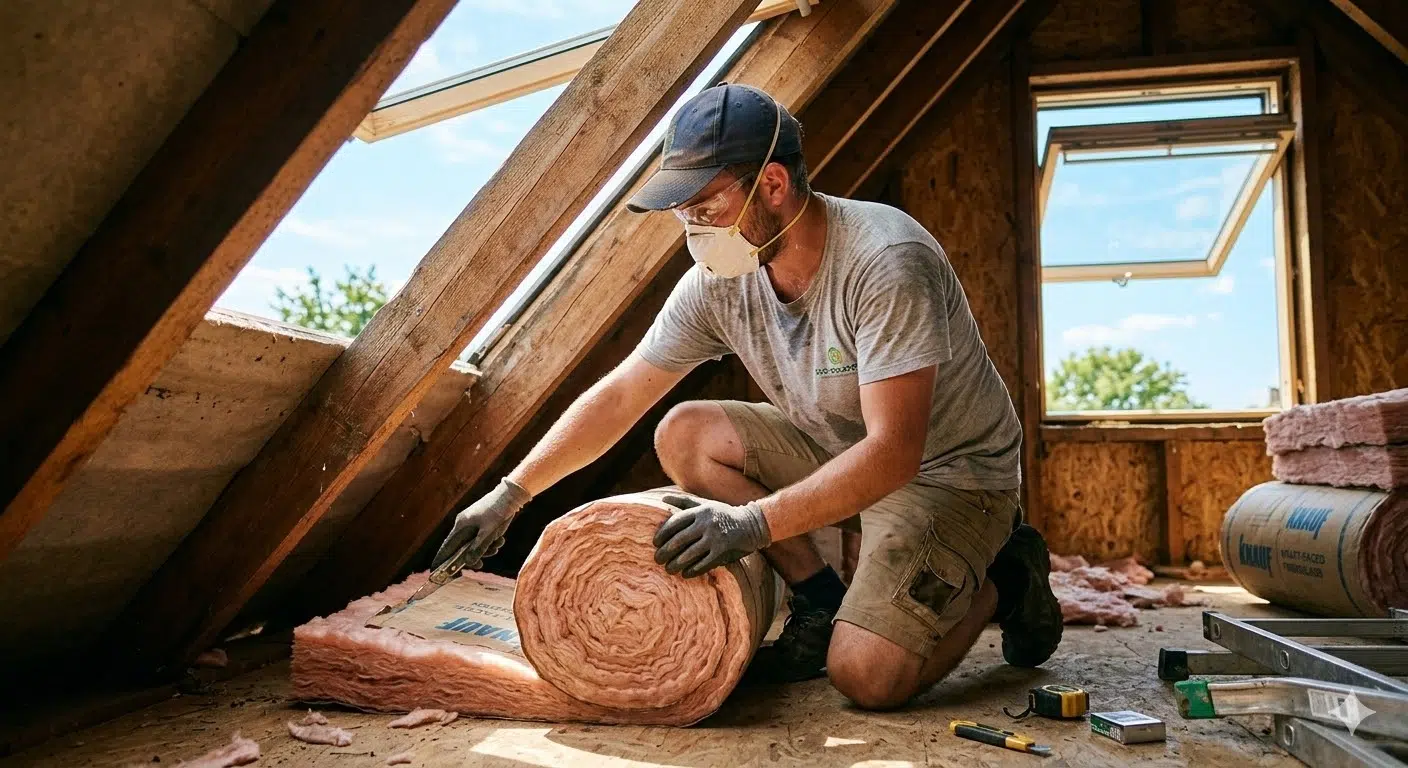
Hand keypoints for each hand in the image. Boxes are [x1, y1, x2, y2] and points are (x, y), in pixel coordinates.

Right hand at [432, 478, 531, 569]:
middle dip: (473, 557)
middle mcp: (464, 526)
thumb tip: (469, 562)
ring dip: (486, 549)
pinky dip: (490, 542)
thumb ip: (478, 548)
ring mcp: (473, 525)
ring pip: (474, 545)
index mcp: (460, 526)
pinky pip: (482, 539)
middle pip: (462, 549)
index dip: (441, 560)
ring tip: (497, 544)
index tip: (435, 572)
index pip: (446, 547)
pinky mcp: (482, 525)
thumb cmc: (497, 511)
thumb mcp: (488, 533)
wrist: (510, 496)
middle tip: (481, 565)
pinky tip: (500, 539)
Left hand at [652, 494, 771, 577]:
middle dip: (665, 552)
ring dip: (676, 564)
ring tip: (669, 569)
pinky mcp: (723, 551)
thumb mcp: (705, 504)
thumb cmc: (723, 514)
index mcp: (700, 511)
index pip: (675, 523)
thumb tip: (663, 497)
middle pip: (679, 540)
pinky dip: (692, 570)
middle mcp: (706, 523)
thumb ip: (684, 501)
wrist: (751, 524)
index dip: (662, 534)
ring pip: (689, 554)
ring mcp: (715, 537)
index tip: (655, 543)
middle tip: (657, 559)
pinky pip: (703, 564)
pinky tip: (685, 573)